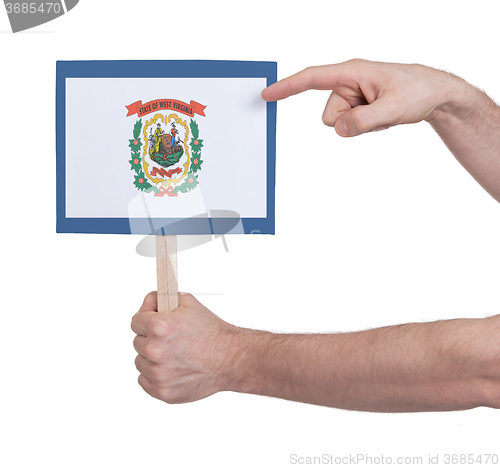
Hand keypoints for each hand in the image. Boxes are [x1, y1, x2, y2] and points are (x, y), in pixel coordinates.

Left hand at [131, 292, 241, 403]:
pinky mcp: (162, 391)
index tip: (154, 322)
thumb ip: (163, 298)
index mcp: (159, 327)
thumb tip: (149, 301)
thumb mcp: (189, 303)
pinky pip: (144, 380)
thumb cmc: (213, 333)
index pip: (135, 320)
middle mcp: (155, 350)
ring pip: (140, 362)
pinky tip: (170, 368)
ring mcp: (158, 373)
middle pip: (137, 341)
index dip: (146, 318)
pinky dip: (154, 375)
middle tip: (170, 339)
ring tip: (173, 355)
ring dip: (151, 358)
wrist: (230, 358)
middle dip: (150, 338)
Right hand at [262, 59, 463, 136]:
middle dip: (348, 122)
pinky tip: (382, 116)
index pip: (311, 78)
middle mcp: (348, 82)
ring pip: (338, 123)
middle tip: (376, 114)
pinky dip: (365, 126)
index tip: (268, 94)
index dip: (287, 87)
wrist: (435, 94)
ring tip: (382, 114)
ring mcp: (353, 95)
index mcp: (352, 72)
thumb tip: (337, 129)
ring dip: (359, 125)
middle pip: (328, 114)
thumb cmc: (417, 90)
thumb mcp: (392, 109)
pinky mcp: (358, 106)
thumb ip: (362, 121)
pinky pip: (348, 125)